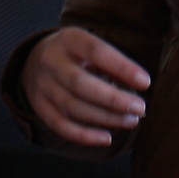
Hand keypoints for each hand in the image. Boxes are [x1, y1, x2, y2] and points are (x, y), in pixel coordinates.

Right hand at [22, 27, 151, 145]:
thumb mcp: (90, 47)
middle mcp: (51, 61)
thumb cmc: (75, 54)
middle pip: (80, 83)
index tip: (145, 82)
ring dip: (105, 117)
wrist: (33, 59)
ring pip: (72, 106)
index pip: (96, 51)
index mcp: (68, 39)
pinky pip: (60, 125)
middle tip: (140, 107)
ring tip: (131, 121)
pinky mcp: (39, 106)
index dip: (121, 67)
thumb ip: (111, 63)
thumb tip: (139, 85)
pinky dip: (84, 135)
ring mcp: (42, 85)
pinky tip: (106, 138)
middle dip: (113, 98)